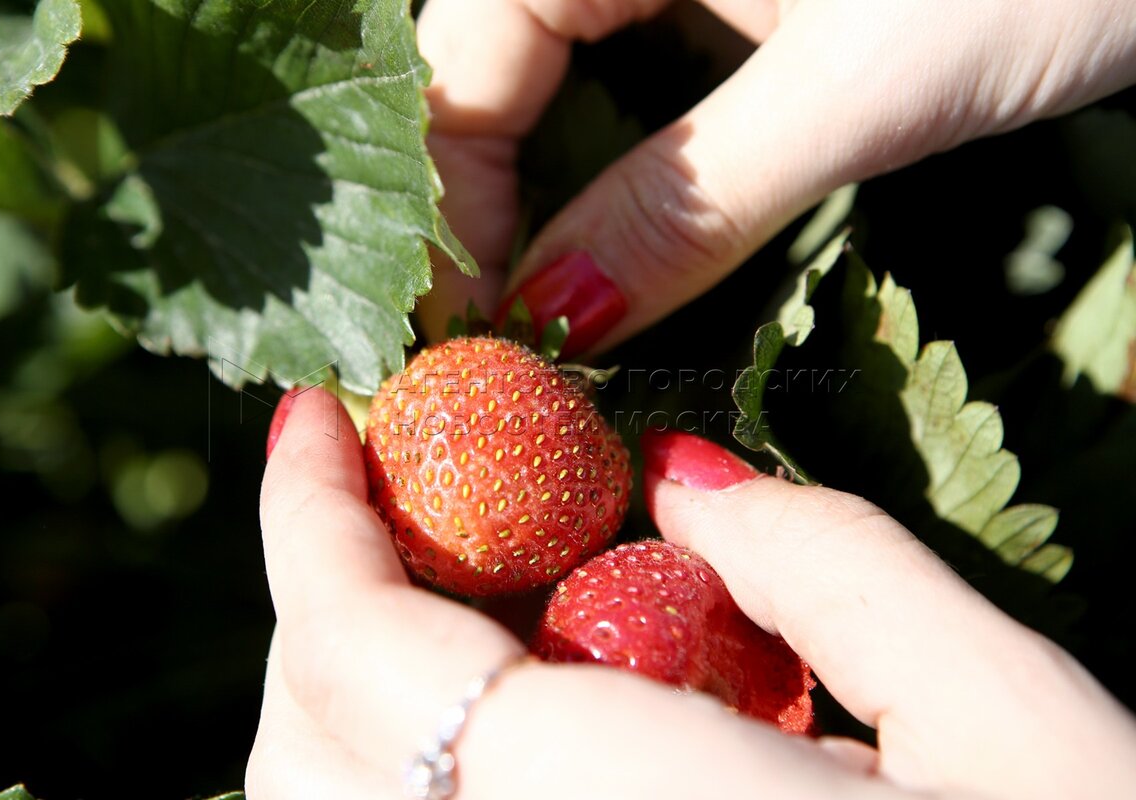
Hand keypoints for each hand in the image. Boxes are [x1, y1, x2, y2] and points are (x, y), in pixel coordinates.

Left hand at [245, 388, 1135, 797]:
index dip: (312, 519)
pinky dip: (419, 760)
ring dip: (359, 680)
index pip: (362, 661)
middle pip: (309, 749)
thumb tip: (677, 479)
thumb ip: (829, 568)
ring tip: (476, 586)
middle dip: (329, 592)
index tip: (317, 413)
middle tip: (418, 487)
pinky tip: (537, 695)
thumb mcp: (1008, 725)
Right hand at [416, 0, 1135, 355]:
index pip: (460, 60)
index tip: (480, 329)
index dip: (452, 203)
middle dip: (486, 205)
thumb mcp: (857, 91)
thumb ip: (686, 205)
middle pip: (491, 68)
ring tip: (550, 308)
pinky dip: (619, 168)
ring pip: (556, 79)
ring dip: (546, 195)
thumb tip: (555, 324)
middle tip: (510, 335)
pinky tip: (622, 239)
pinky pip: (631, 80)